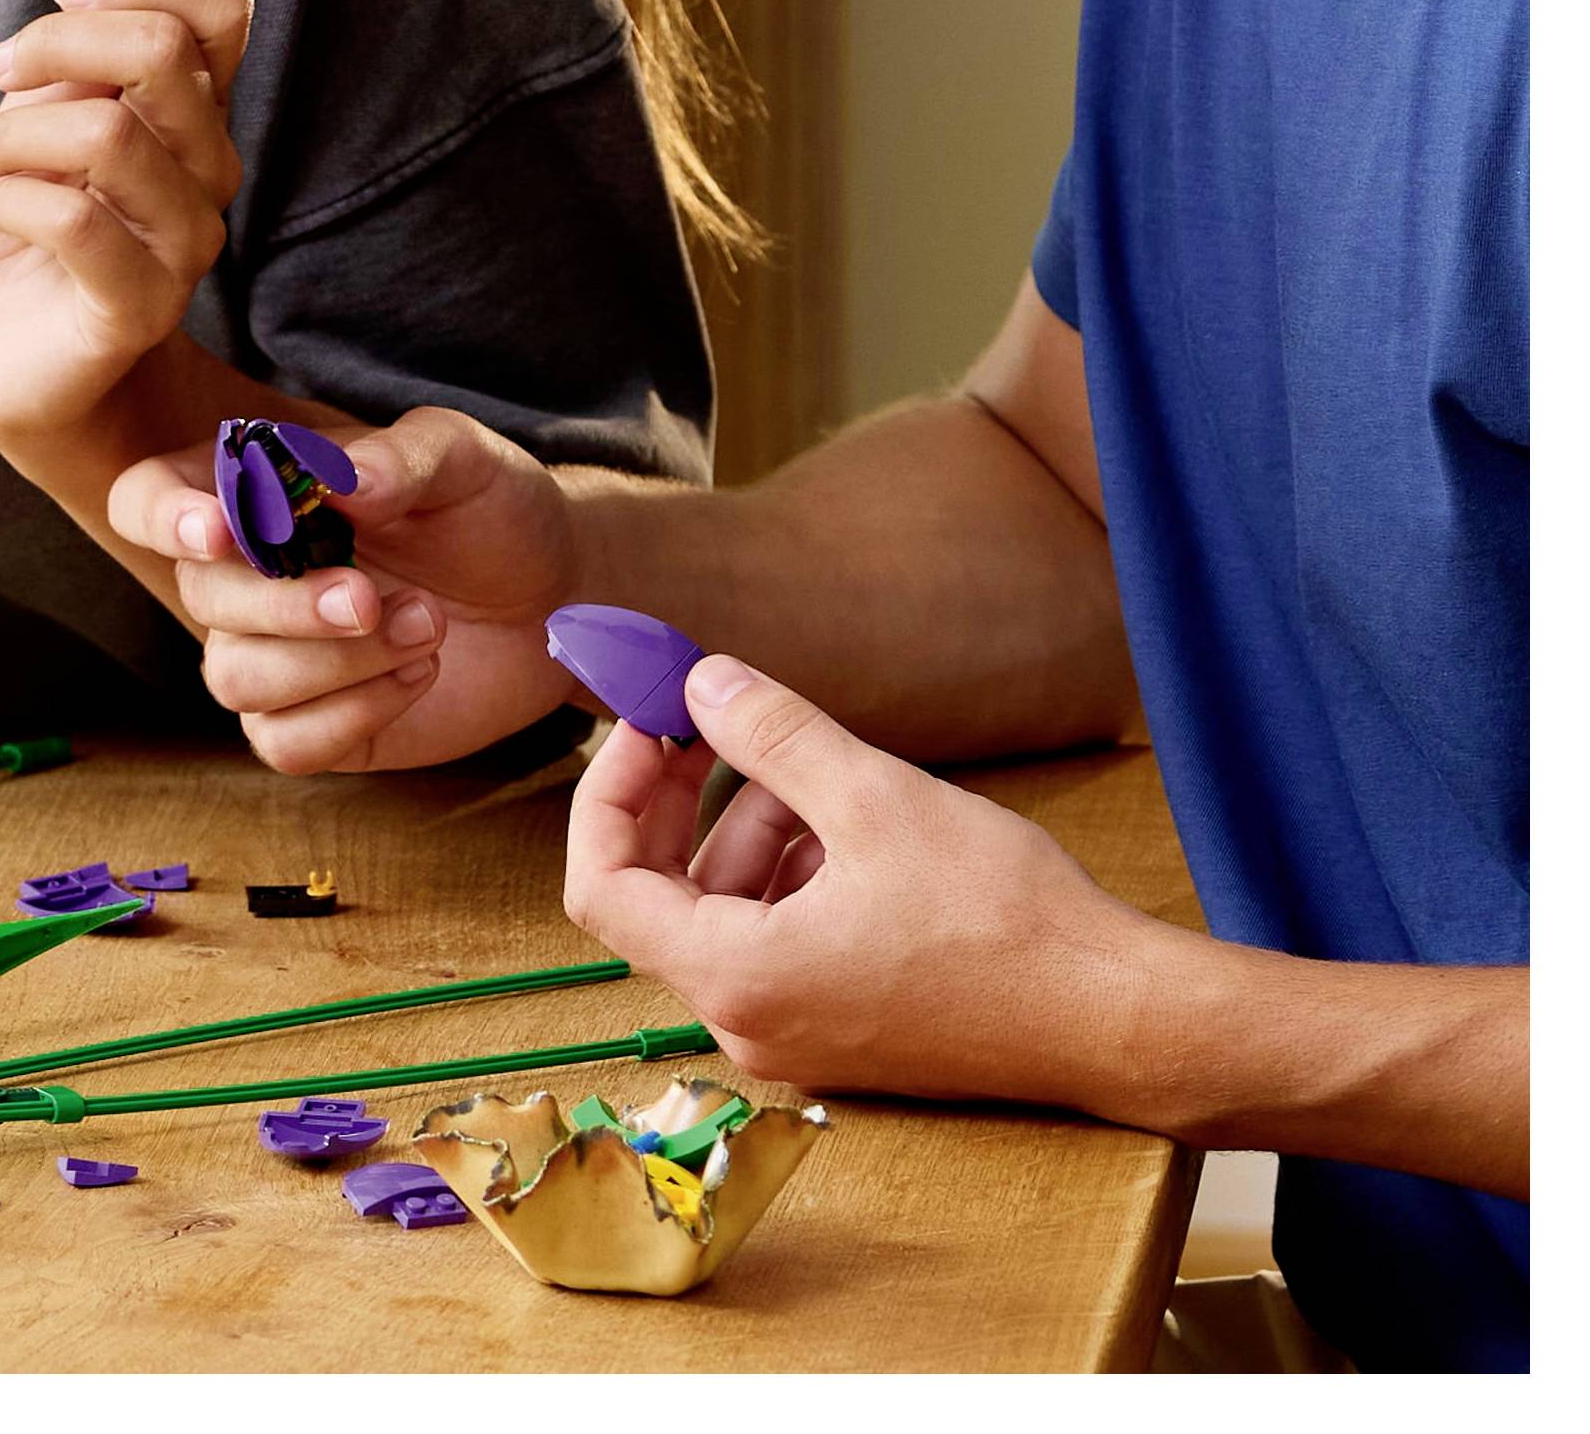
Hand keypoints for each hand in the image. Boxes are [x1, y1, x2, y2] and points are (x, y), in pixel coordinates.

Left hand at [0, 0, 247, 444]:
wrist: (6, 351)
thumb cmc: (26, 223)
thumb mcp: (44, 111)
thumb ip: (88, 40)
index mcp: (195, 111)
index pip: (220, 9)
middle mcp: (208, 170)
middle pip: (165, 51)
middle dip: (57, 40)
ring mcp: (185, 241)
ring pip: (110, 132)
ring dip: (13, 132)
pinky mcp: (142, 305)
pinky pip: (76, 220)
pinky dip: (11, 198)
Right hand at [106, 407, 579, 770]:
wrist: (554, 596)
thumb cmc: (490, 509)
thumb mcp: (459, 458)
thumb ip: (397, 459)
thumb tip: (340, 480)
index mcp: (252, 489)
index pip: (149, 497)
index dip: (164, 516)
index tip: (221, 529)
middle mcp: (244, 574)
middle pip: (198, 597)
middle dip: (284, 607)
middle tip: (373, 598)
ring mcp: (273, 655)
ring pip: (236, 679)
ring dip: (334, 662)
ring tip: (427, 626)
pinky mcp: (314, 725)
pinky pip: (284, 744)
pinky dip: (351, 717)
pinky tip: (417, 675)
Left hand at [562, 653, 1161, 1104]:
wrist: (1119, 1018)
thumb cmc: (1006, 921)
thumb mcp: (873, 797)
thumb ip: (771, 734)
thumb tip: (700, 682)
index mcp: (738, 980)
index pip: (600, 887)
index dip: (607, 791)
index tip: (644, 723)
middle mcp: (749, 1025)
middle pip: (656, 897)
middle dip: (674, 800)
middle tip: (704, 722)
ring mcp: (796, 1037)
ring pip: (725, 912)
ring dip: (746, 830)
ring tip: (814, 773)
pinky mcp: (843, 1033)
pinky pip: (776, 941)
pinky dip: (789, 874)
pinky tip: (849, 826)